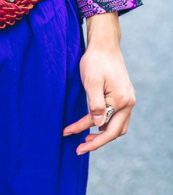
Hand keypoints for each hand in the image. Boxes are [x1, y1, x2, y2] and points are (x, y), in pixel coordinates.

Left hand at [63, 12, 135, 154]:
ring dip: (103, 136)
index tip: (67, 134)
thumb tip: (97, 125)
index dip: (83, 132)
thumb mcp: (92, 83)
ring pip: (118, 128)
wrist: (104, 45)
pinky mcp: (123, 98)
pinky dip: (107, 126)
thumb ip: (95, 105)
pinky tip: (94, 127)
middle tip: (79, 149)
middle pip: (115, 132)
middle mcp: (128, 103)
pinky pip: (118, 119)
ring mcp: (128, 100)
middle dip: (96, 143)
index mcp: (121, 101)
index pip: (103, 126)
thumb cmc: (96, 61)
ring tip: (86, 140)